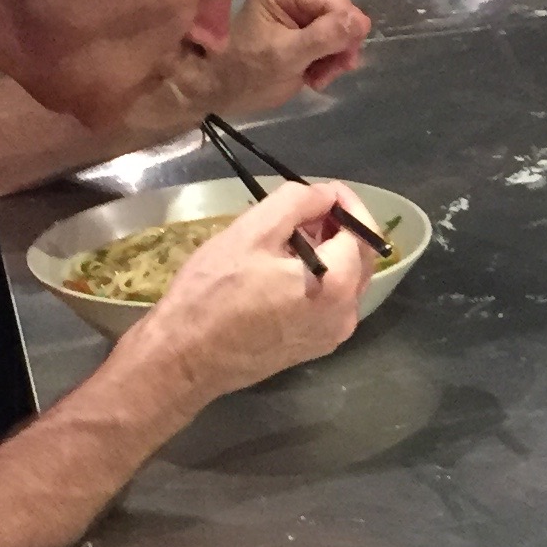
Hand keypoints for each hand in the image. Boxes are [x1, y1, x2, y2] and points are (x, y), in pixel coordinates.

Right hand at [120, 179, 368, 407]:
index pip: (361, 233)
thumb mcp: (251, 232)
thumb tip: (327, 195)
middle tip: (306, 210)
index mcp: (337, 286)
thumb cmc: (213, 291)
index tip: (323, 188)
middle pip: (359, 258)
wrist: (185, 358)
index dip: (347, 204)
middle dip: (339, 228)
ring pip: (346, 281)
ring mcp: (331, 336)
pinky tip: (286, 268)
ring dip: (328, 252)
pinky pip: (330, 302)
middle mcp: (345, 316)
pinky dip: (319, 278)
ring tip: (290, 236)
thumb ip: (297, 203)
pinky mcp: (314, 347)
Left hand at [187, 0, 372, 122]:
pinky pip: (333, 29)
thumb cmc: (249, 73)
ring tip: (317, 76)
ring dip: (334, 53)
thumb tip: (360, 21)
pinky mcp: (302, 11)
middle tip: (323, 75)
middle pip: (341, 10)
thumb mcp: (288, 57)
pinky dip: (328, 53)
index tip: (337, 65)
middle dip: (338, 46)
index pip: (335, 0)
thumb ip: (324, 37)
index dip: (345, 33)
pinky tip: (314, 69)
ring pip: (341, 22)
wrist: (227, 90)